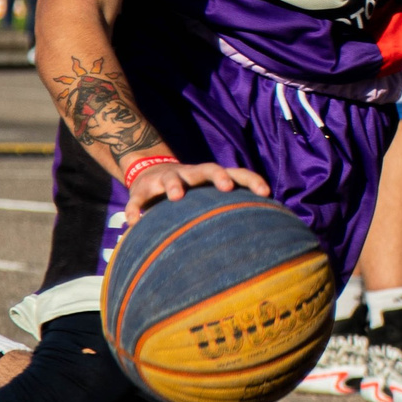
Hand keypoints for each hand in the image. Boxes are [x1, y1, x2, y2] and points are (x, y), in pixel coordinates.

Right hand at [125, 160, 270, 225]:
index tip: (266, 192)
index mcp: (210, 176)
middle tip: (226, 187)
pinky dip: (135, 209)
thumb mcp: (206, 195)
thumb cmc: (189, 191)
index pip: (237, 173)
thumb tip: (259, 233)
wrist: (149, 171)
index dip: (252, 181)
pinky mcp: (141, 189)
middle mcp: (190, 173)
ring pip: (172, 178)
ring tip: (176, 197)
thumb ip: (226, 208)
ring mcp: (165, 179)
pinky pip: (137, 199)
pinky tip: (135, 222)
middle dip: (218, 176)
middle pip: (208, 169)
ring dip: (174, 185)